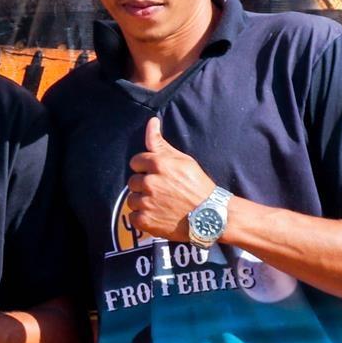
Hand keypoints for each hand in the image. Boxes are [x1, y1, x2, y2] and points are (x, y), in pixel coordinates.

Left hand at [126, 117, 218, 243]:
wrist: (210, 216)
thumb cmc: (198, 185)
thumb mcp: (182, 160)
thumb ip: (160, 143)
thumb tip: (152, 121)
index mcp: (158, 165)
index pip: (135, 162)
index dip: (145, 168)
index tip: (156, 176)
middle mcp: (150, 182)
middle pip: (132, 182)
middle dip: (144, 186)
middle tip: (161, 192)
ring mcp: (147, 203)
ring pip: (132, 200)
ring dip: (142, 202)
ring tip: (160, 205)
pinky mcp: (146, 221)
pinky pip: (133, 217)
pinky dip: (142, 218)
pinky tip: (156, 216)